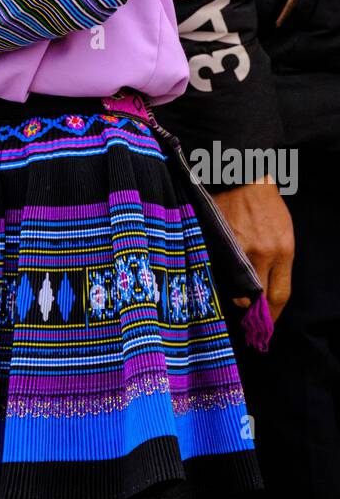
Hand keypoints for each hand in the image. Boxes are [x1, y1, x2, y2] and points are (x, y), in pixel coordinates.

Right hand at [213, 176, 294, 324]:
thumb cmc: (266, 205)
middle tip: (248, 312)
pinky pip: (217, 271)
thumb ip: (277, 261)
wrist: (243, 176)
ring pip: (233, 287)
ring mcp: (236, 248)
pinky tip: (218, 274)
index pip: (279, 295)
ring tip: (232, 290)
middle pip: (255, 297)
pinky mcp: (216, 242)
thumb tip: (265, 291)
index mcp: (282, 250)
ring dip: (234, 293)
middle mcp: (260, 253)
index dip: (272, 314)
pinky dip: (218, 277)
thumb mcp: (283, 233)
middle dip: (252, 308)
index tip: (267, 322)